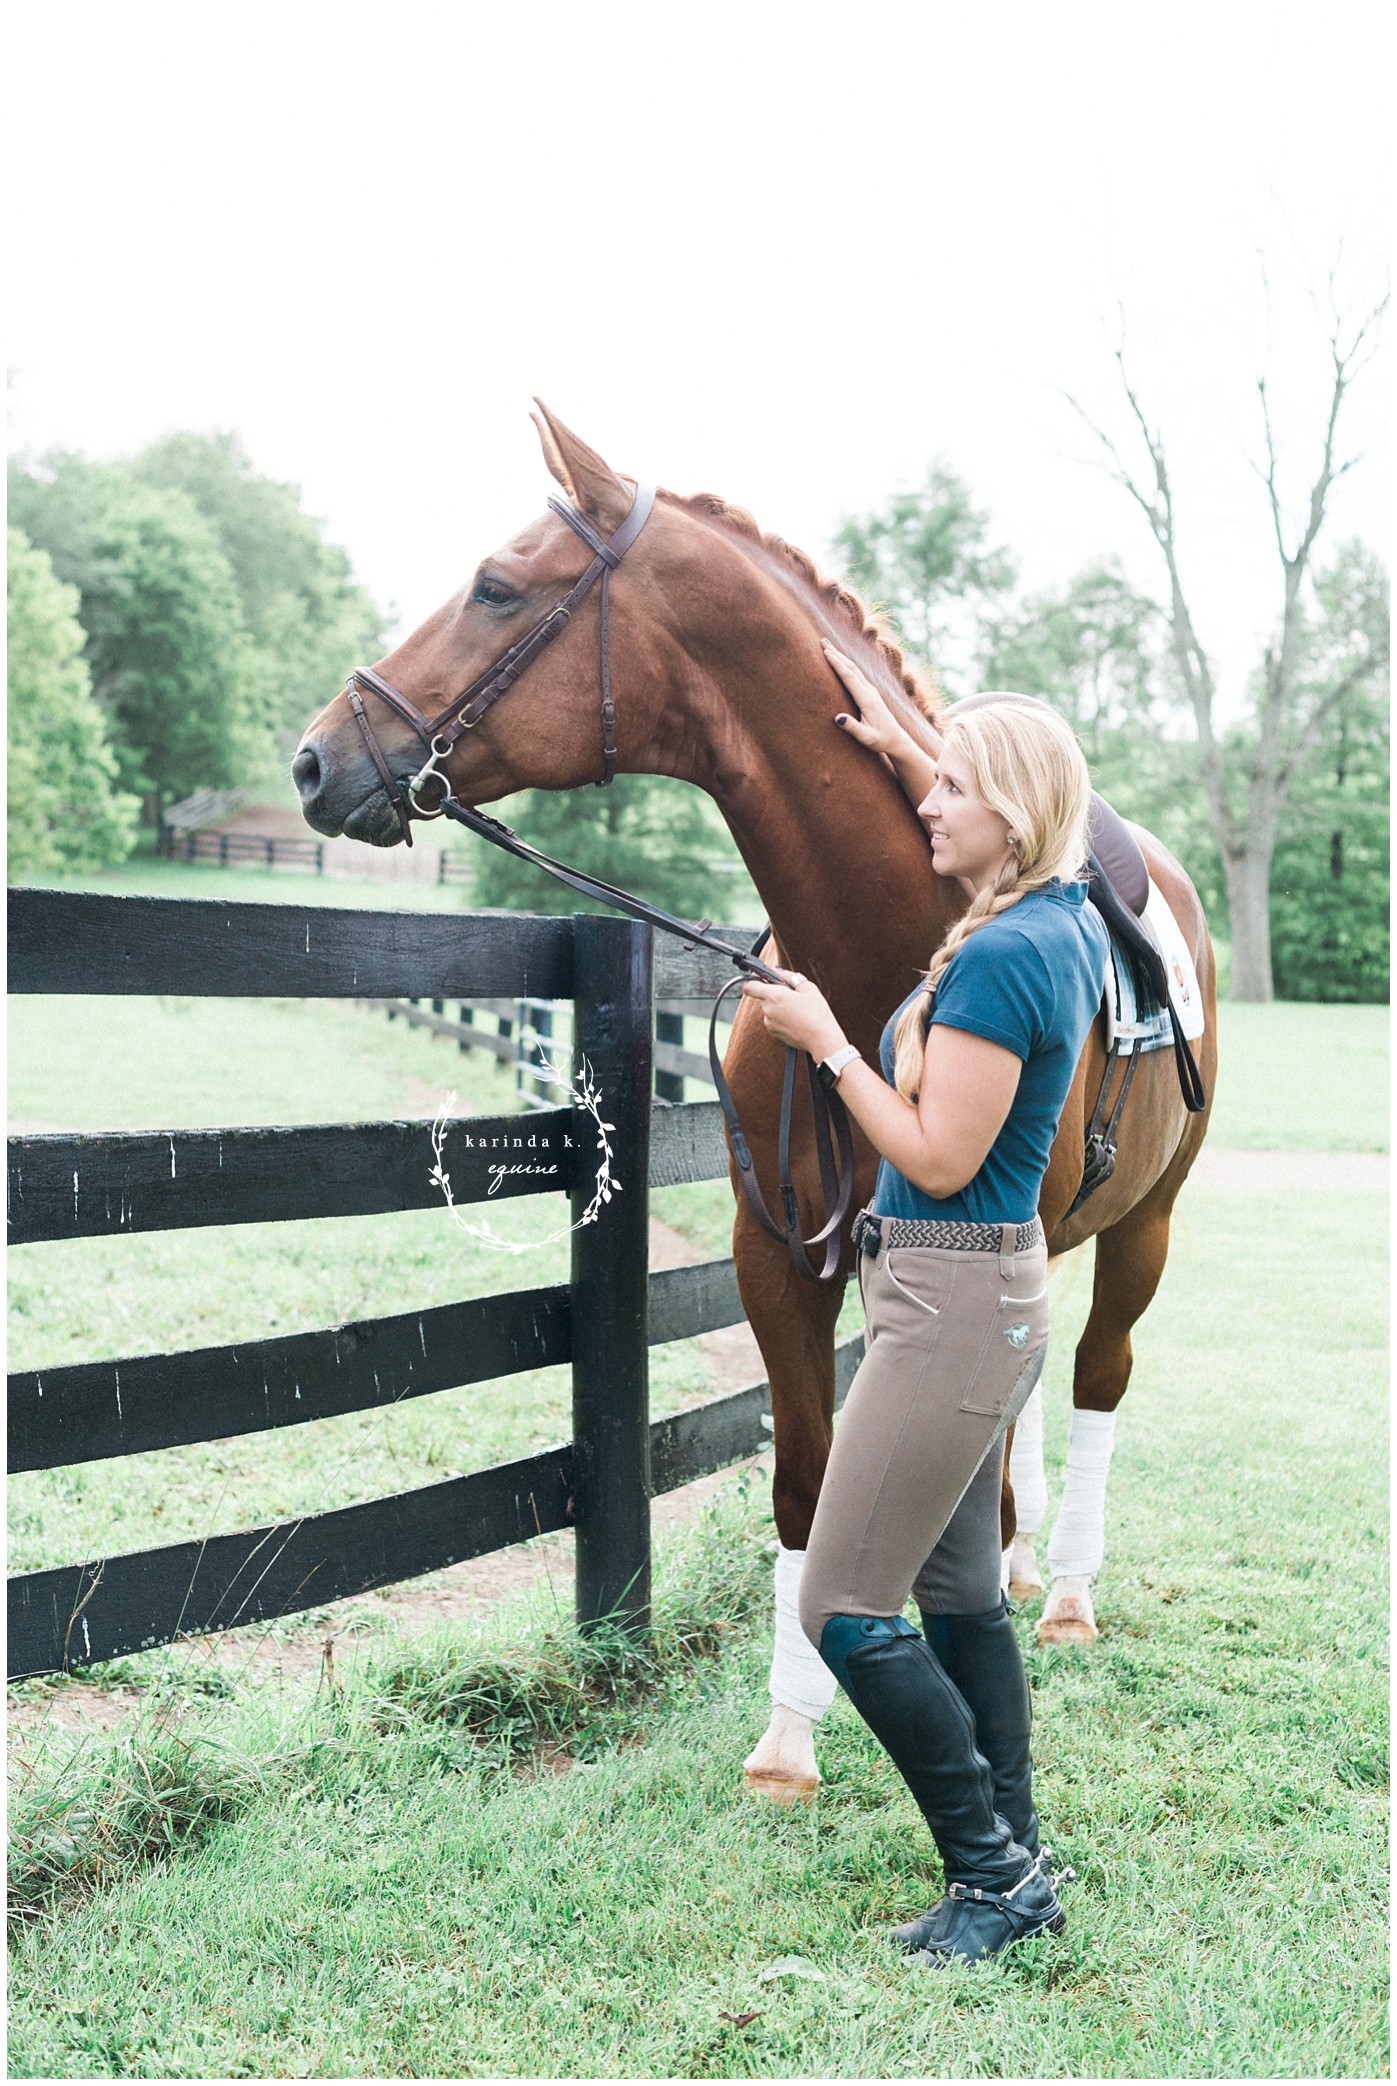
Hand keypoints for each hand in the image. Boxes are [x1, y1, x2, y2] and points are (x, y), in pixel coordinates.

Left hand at [740, 968, 847, 1058]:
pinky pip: (772, 1019)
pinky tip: (795, 1018)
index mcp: (774, 996)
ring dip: (777, 1005)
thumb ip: (790, 976)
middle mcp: (767, 1010)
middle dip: (772, 992)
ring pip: (768, 1008)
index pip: (749, 986)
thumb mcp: (808, 988)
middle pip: (761, 996)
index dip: (754, 980)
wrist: (821, 1040)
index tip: (764, 978)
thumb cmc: (817, 1013)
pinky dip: (780, 1017)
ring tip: (796, 1008)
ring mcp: (769, 1023)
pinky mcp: (773, 1032)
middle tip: (790, 993)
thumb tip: (778, 972)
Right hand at [823, 640, 913, 756]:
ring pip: (854, 669)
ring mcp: (871, 690)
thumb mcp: (866, 737)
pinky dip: (846, 664)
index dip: (837, 663)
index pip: (849, 677)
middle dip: (837, 653)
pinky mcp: (870, 693)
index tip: (826, 652)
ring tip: (828, 646)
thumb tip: (837, 718)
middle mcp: (869, 691)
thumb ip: (852, 727)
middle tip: (822, 641)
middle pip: (851, 667)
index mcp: (867, 699)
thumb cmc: (880, 740)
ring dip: (841, 656)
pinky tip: (840, 661)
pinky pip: (856, 674)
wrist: (896, 739)